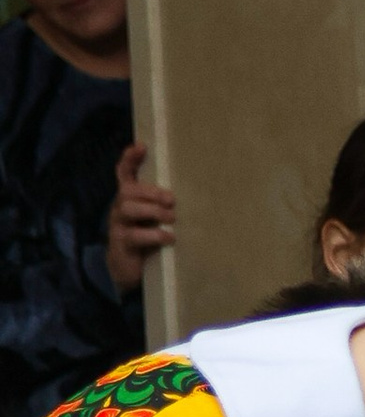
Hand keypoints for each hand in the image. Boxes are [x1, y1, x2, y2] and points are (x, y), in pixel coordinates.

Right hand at [104, 140, 176, 290]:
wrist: (127, 270)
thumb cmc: (147, 240)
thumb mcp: (155, 219)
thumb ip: (165, 206)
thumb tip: (194, 194)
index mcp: (129, 199)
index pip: (124, 173)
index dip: (130, 159)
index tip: (141, 146)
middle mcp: (120, 208)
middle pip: (128, 190)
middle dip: (150, 191)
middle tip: (171, 200)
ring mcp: (118, 225)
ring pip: (128, 208)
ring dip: (152, 210)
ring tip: (172, 218)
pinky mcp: (122, 244)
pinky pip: (134, 235)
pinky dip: (154, 235)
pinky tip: (169, 237)